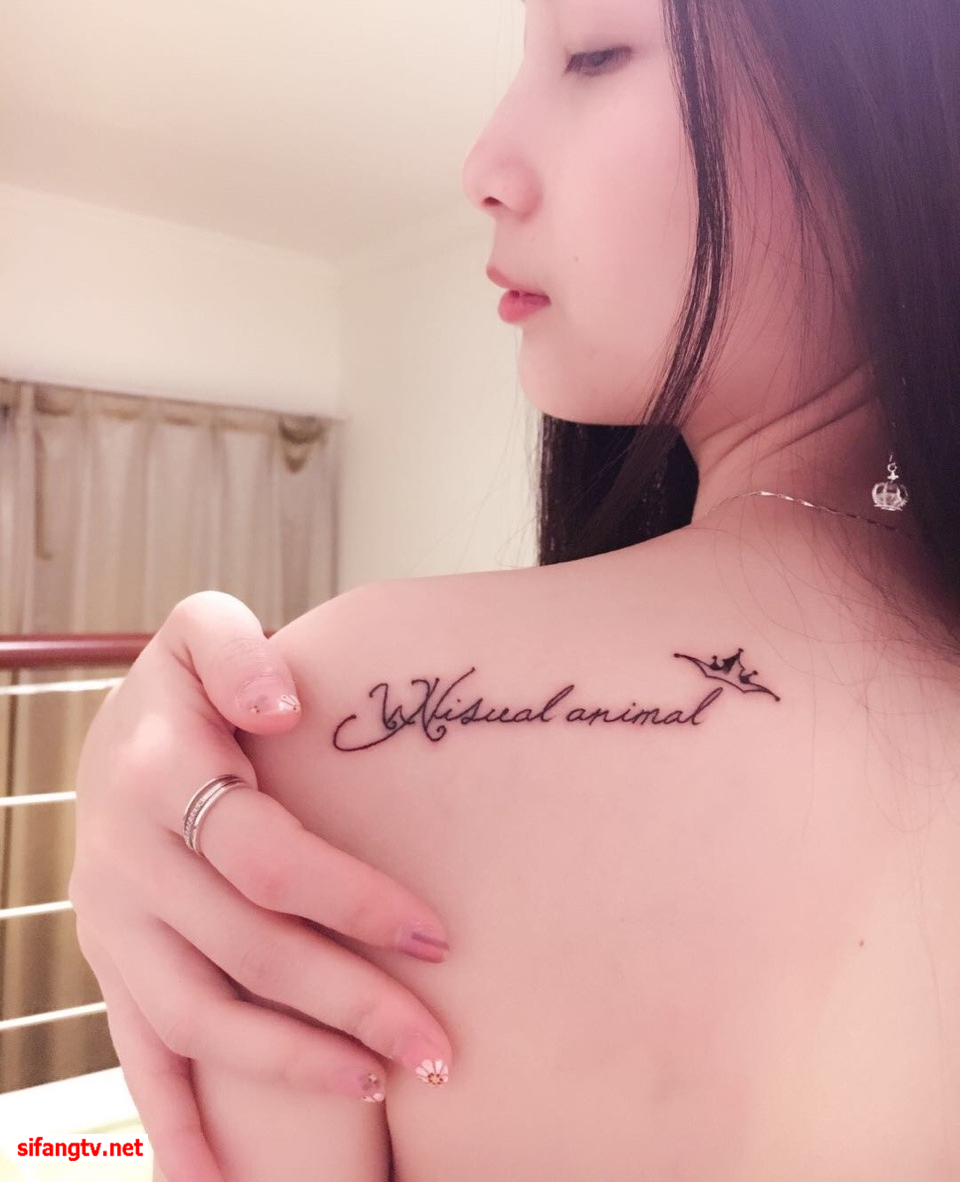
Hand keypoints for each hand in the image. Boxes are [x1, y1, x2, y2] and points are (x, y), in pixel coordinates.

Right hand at [69, 591, 453, 1181]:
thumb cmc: (189, 688)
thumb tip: (282, 703)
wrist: (116, 736)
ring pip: (203, 1017)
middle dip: (350, 1002)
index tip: (437, 933)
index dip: (350, 898)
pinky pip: (138, 1056)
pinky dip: (178, 1126)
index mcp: (158, 774)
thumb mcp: (201, 632)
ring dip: (292, 1065)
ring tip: (383, 1086)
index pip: (264, 856)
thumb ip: (236, 652)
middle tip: (439, 1046)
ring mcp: (113, 925)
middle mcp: (126, 860)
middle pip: (247, 951)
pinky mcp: (111, 968)